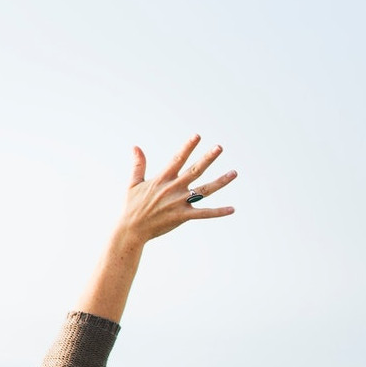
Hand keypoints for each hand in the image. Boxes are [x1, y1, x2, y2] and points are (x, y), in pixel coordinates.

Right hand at [114, 135, 236, 244]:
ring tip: (234, 173)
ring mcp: (179, 203)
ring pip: (204, 190)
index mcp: (162, 180)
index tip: (197, 136)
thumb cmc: (132, 206)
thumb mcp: (133, 184)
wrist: (131, 230)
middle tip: (219, 147)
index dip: (188, 147)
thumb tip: (135, 147)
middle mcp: (173, 189)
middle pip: (195, 171)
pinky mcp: (182, 216)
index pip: (177, 159)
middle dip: (207, 158)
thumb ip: (138, 165)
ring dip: (220, 182)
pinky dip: (218, 212)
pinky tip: (232, 209)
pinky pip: (204, 213)